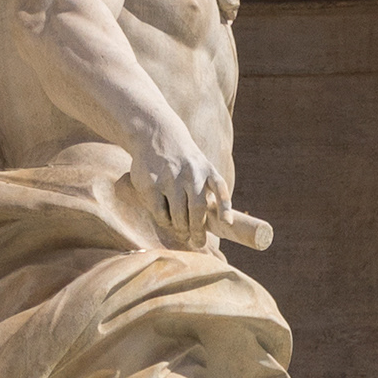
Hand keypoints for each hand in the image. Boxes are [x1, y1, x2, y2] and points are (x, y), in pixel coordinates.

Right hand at [137, 123, 228, 249]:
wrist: (158, 135)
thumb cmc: (186, 162)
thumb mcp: (204, 168)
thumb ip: (212, 190)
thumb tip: (224, 224)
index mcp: (207, 170)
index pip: (220, 189)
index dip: (224, 207)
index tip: (227, 222)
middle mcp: (189, 174)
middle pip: (197, 210)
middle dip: (198, 231)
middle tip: (198, 242)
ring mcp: (169, 178)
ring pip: (178, 215)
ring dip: (182, 229)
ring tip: (184, 233)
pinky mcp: (150, 184)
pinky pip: (160, 212)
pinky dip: (165, 221)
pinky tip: (167, 220)